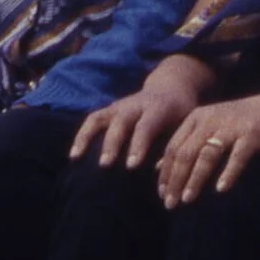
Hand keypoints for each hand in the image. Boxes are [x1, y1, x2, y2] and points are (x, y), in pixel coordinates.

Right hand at [71, 77, 203, 170]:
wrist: (170, 87)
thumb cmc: (180, 113)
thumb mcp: (185, 125)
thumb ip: (174, 146)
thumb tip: (161, 172)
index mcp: (159, 108)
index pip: (146, 126)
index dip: (138, 145)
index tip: (131, 166)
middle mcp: (136, 104)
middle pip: (120, 122)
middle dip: (112, 143)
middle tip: (104, 165)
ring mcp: (120, 105)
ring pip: (100, 117)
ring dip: (87, 137)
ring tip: (77, 158)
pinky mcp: (109, 109)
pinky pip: (92, 120)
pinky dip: (81, 136)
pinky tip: (74, 155)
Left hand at [154, 94, 259, 207]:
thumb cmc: (239, 123)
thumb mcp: (207, 129)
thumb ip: (184, 145)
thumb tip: (157, 169)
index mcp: (196, 118)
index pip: (173, 147)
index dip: (165, 172)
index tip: (162, 195)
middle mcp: (210, 119)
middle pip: (186, 152)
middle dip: (175, 179)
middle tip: (170, 203)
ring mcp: (231, 126)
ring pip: (207, 154)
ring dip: (195, 179)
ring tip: (187, 199)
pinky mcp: (252, 134)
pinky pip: (238, 156)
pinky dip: (228, 173)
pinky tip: (221, 190)